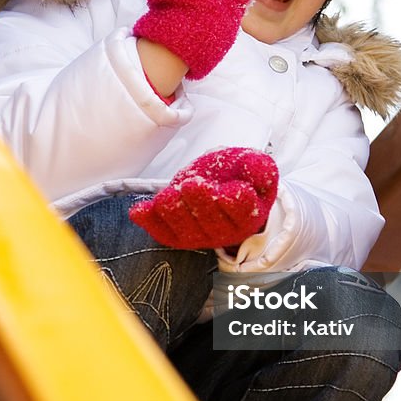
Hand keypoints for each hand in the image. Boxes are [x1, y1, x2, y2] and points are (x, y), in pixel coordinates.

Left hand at [129, 147, 278, 249]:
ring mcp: (199, 235)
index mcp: (248, 213)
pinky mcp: (177, 235)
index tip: (234, 189)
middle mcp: (224, 230)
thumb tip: (261, 169)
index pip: (242, 210)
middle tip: (193, 184)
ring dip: (174, 212)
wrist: (219, 184)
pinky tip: (139, 211)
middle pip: (211, 222)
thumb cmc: (237, 175)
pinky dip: (148, 222)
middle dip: (201, 203)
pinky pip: (162, 232)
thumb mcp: (253, 165)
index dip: (236, 200)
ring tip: (168, 195)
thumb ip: (259, 167)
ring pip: (185, 229)